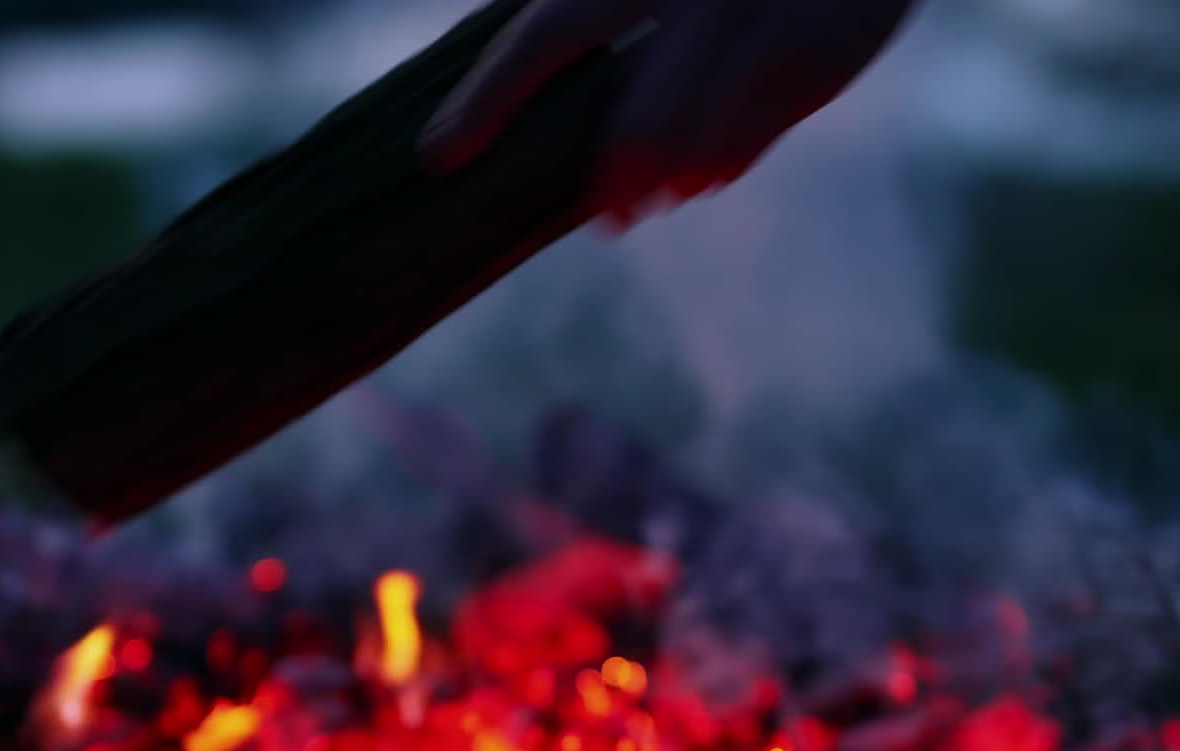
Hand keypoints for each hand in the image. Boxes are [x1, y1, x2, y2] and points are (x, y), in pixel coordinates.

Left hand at [422, 0, 916, 225]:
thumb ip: (609, 14)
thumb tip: (564, 120)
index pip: (548, 34)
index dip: (491, 99)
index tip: (440, 157)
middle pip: (639, 125)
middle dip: (615, 183)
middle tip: (607, 218)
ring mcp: (769, 31)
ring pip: (701, 155)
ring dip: (673, 181)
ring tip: (658, 193)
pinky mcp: (821, 63)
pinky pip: (751, 144)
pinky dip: (722, 163)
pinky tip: (708, 168)